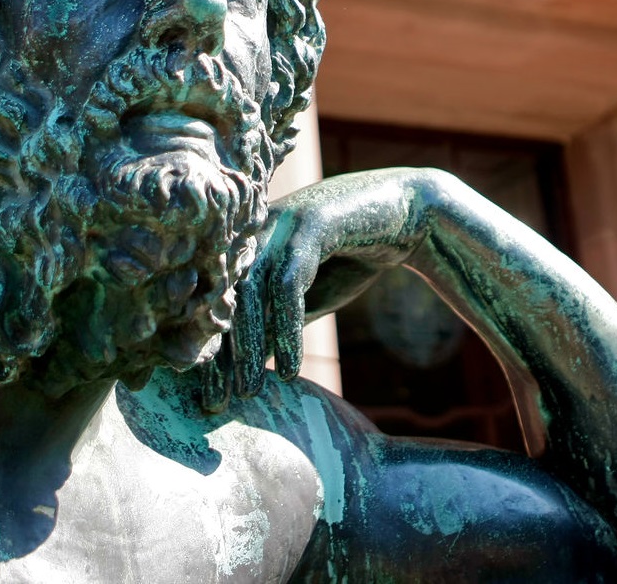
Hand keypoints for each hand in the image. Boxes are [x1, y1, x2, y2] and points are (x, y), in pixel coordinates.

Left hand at [230, 168, 447, 396]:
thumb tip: (244, 372)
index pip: (218, 303)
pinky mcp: (312, 222)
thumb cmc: (351, 256)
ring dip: (249, 345)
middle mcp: (257, 230)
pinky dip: (287, 327)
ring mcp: (282, 222)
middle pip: (225, 298)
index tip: (211, 398)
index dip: (211, 351)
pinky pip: (290, 283)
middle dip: (222, 354)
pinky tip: (291, 367)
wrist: (406, 213)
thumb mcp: (307, 300)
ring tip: (251, 391)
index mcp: (249, 246)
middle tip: (220, 402)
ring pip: (251, 290)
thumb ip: (275, 325)